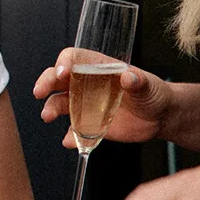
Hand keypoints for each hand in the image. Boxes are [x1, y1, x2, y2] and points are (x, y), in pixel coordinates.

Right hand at [33, 47, 172, 146]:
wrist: (159, 117)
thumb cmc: (153, 92)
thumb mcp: (148, 85)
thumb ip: (138, 81)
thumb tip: (128, 77)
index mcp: (98, 67)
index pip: (74, 58)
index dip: (64, 62)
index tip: (63, 72)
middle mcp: (86, 84)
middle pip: (58, 78)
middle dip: (46, 82)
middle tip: (39, 92)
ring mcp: (85, 104)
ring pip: (60, 102)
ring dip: (51, 108)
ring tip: (47, 116)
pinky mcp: (89, 124)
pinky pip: (74, 130)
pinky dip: (70, 136)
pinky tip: (70, 141)